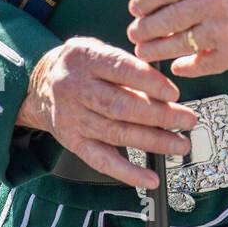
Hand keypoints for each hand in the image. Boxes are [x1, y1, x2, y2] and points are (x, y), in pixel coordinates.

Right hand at [16, 36, 198, 188]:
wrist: (40, 85)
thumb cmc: (81, 66)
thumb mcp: (97, 49)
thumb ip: (126, 64)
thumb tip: (164, 89)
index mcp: (85, 58)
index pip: (121, 69)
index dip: (149, 82)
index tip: (174, 93)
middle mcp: (76, 88)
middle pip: (121, 106)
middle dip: (160, 116)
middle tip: (187, 119)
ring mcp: (74, 118)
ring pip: (117, 134)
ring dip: (154, 142)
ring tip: (180, 144)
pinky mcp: (73, 142)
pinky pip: (102, 161)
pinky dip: (128, 172)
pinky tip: (150, 177)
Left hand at [127, 0, 227, 77]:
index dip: (142, 2)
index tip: (135, 8)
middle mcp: (212, 0)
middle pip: (163, 20)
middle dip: (143, 29)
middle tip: (135, 32)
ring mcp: (224, 30)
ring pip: (176, 44)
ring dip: (156, 49)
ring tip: (146, 50)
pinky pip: (200, 65)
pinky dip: (184, 66)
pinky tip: (177, 64)